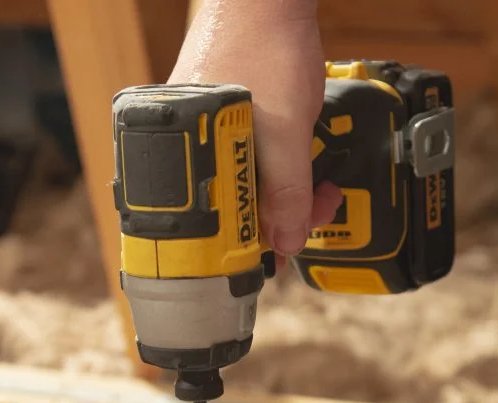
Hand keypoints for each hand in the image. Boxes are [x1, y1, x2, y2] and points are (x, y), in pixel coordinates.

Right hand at [170, 0, 343, 261]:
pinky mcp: (221, 124)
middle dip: (270, 220)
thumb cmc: (265, 45)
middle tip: (311, 214)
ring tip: (317, 191)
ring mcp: (201, 134)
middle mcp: (183, 146)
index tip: (270, 260)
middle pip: (222, 208)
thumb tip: (285, 243)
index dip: (237, 247)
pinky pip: (242, 164)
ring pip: (237, 187)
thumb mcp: (287, 130)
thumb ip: (287, 191)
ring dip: (279, 198)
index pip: (200, 223)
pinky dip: (273, 174)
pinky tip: (296, 168)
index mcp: (180, 152)